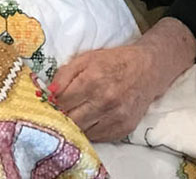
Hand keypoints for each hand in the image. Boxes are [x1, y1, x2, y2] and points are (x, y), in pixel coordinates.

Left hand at [50, 17, 195, 141]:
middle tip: (60, 111)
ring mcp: (115, 117)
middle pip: (69, 120)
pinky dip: (90, 130)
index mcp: (93, 79)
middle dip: (60, 116)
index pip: (61, 101)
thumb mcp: (88, 58)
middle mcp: (104, 100)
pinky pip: (96, 138)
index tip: (50, 101)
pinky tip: (91, 119)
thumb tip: (47, 93)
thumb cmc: (114, 61)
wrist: (148, 68)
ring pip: (81, 132)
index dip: (52, 102)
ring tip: (75, 115)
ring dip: (74, 125)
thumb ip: (65, 73)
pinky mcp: (122, 129)